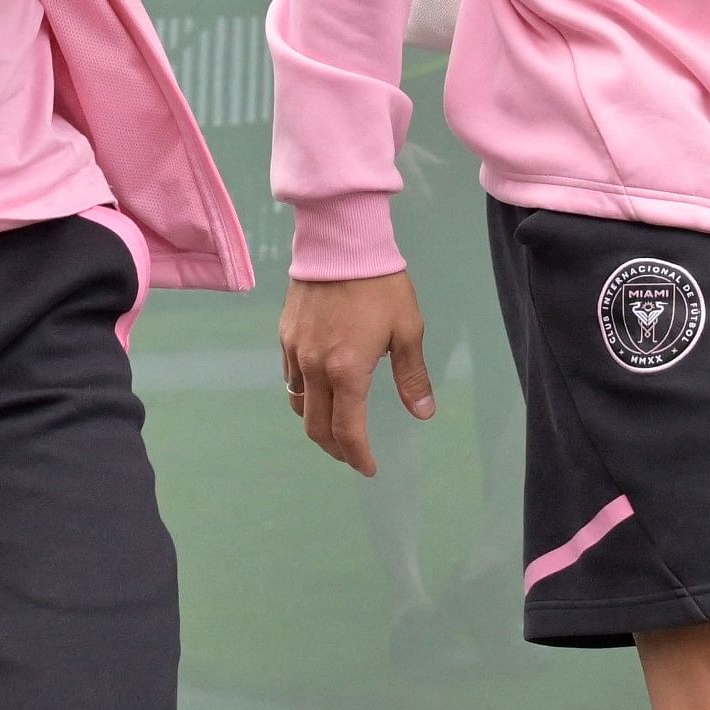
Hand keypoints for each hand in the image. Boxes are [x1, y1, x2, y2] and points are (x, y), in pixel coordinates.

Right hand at [280, 273, 435, 476]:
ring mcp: (295, 352)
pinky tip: (320, 390)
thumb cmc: (380, 285)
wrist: (340, 242)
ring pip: (299, 405)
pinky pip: (290, 378)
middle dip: (335, 448)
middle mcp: (315, 368)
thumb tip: (423, 413)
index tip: (369, 467)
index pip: (348, 431)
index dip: (358, 455)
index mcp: (347, 371)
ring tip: (334, 428)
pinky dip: (305, 396)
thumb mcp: (407, 329)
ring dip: (316, 425)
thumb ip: (412, 376)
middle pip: (316, 427)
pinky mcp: (286, 335)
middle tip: (352, 455)